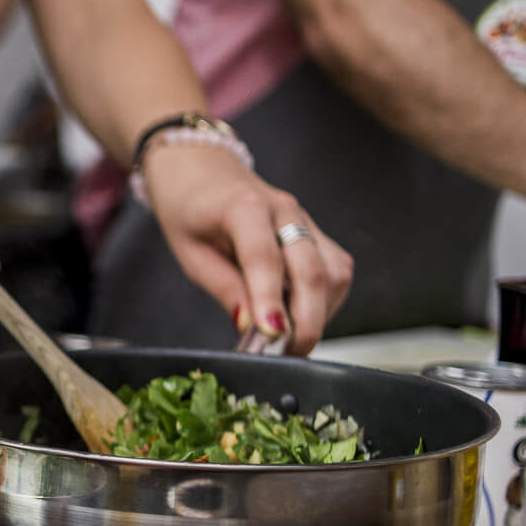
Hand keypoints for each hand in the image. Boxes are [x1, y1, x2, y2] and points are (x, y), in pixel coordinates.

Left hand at [141, 144, 354, 352]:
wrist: (202, 170)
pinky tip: (299, 315)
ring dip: (320, 312)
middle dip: (306, 320)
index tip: (271, 336)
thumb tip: (250, 326)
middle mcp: (285, 210)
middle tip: (287, 355)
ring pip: (335, 272)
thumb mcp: (190, 252)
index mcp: (244, 207)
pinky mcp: (317, 233)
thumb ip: (223, 287)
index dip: (270, 300)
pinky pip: (335, 270)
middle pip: (312, 269)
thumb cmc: (190, 211)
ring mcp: (306, 219)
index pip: (264, 258)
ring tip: (291, 339)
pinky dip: (325, 300)